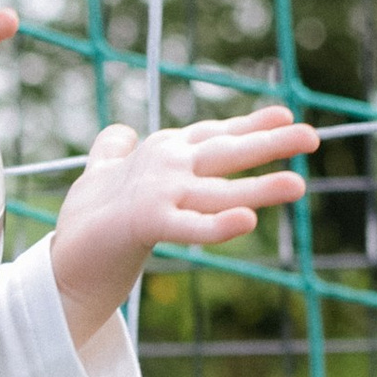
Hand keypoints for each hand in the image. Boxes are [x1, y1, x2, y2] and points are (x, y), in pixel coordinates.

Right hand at [50, 99, 319, 355]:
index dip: (249, 123)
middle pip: (225, 152)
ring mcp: (157, 193)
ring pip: (218, 190)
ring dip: (259, 188)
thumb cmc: (87, 221)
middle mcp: (164, 167)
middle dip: (269, 143)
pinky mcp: (144, 222)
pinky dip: (218, 226)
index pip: (214, 134)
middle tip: (311, 137)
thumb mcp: (101, 176)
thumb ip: (114, 152)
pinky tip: (248, 222)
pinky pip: (189, 227)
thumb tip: (121, 133)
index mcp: (161, 153)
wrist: (64, 263)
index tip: (284, 113)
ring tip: (297, 185)